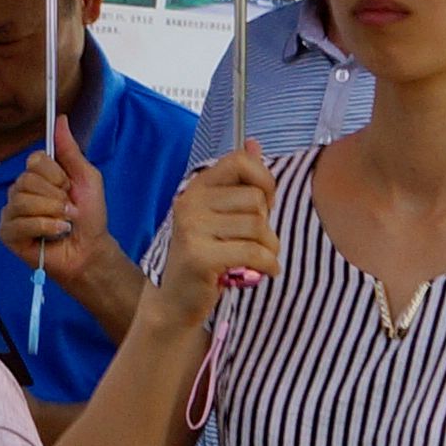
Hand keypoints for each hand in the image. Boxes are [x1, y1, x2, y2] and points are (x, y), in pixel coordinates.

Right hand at [2, 144, 147, 336]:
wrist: (90, 249)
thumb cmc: (89, 216)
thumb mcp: (86, 177)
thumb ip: (70, 150)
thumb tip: (61, 118)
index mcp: (37, 175)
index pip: (34, 160)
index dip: (55, 174)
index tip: (68, 187)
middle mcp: (20, 190)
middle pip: (27, 180)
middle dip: (54, 197)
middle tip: (67, 210)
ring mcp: (11, 211)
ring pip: (22, 201)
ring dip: (51, 213)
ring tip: (64, 224)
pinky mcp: (7, 233)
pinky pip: (18, 223)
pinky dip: (42, 227)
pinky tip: (54, 234)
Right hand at [150, 146, 279, 312]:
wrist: (176, 302)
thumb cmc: (205, 257)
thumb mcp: (219, 215)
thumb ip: (238, 182)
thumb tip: (254, 143)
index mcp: (196, 187)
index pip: (241, 161)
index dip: (264, 181)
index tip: (263, 206)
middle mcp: (190, 202)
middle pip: (255, 199)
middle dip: (266, 224)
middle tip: (256, 242)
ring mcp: (192, 228)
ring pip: (258, 227)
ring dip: (269, 248)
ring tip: (258, 260)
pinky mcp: (200, 256)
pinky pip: (254, 252)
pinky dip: (268, 265)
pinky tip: (265, 272)